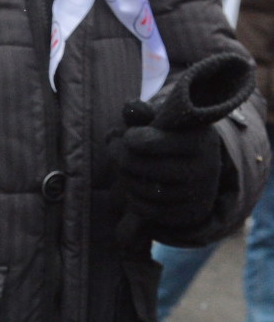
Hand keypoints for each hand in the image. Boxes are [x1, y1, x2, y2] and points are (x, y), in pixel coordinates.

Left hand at [110, 104, 222, 236]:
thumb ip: (143, 111)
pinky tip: (133, 184)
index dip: (129, 138)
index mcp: (200, 139)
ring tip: (124, 166)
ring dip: (125, 177)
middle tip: (114, 149)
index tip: (127, 135)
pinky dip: (133, 198)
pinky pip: (149, 210)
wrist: (198, 162)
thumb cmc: (171, 133)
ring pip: (144, 189)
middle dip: (120, 156)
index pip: (149, 142)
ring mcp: (200, 194)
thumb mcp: (162, 116)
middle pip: (142, 166)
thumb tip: (131, 108)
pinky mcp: (191, 214)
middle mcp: (205, 168)